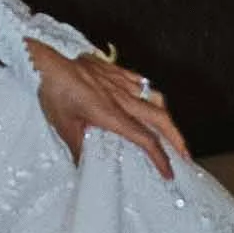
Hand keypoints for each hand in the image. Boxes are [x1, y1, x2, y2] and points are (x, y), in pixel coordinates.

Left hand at [27, 39, 186, 181]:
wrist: (47, 60)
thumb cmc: (53, 92)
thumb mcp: (63, 126)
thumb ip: (78, 147)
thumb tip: (83, 167)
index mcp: (110, 114)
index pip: (144, 138)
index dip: (160, 157)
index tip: (169, 172)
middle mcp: (121, 97)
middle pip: (160, 118)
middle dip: (177, 139)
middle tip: (185, 156)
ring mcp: (120, 81)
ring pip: (155, 97)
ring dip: (167, 117)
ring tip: (171, 131)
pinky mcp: (115, 69)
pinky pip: (141, 81)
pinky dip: (151, 94)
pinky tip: (150, 100)